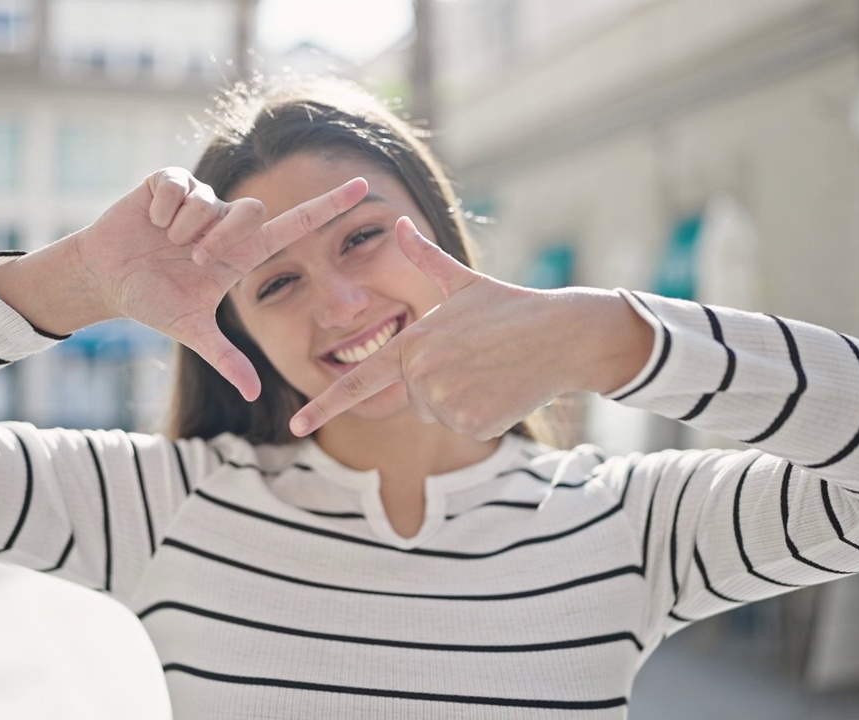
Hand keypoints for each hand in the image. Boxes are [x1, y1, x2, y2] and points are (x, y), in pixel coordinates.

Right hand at [74, 167, 368, 400]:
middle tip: (192, 258)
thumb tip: (253, 395)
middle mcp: (227, 221)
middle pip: (252, 210)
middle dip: (220, 237)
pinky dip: (161, 209)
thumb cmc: (152, 301)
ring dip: (184, 228)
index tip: (362, 187)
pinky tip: (149, 221)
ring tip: (164, 240)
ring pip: (211, 202)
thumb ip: (225, 358)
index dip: (328, 206)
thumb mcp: (190, 330)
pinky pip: (179, 187)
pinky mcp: (170, 181)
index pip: (295, 225)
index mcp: (241, 252)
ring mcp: (200, 199)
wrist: (105, 278)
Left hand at [289, 217, 652, 438]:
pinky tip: (502, 387)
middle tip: (473, 358)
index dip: (324, 405)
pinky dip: (482, 414)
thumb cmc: (510, 306)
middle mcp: (423, 373)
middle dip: (438, 383)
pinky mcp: (473, 423)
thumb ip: (422, 258)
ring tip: (490, 369)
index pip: (358, 379)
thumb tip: (398, 223)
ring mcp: (448, 401)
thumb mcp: (462, 281)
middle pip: (413, 397)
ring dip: (461, 399)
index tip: (296, 423)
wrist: (561, 334)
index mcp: (413, 341)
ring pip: (438, 414)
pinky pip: (465, 427)